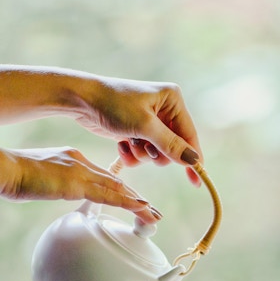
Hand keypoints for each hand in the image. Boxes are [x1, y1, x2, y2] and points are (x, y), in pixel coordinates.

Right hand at [0, 129, 160, 223]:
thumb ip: (55, 182)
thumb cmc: (13, 173)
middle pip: (115, 182)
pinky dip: (127, 202)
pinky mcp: (76, 184)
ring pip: (117, 189)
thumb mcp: (40, 177)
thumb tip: (61, 189)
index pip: (103, 175)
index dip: (121, 188)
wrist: (4, 167)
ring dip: (137, 203)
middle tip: (151, 209)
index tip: (134, 197)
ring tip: (153, 214)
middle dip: (134, 197)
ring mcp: (80, 172)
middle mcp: (82, 163)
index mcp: (74, 159)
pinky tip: (141, 208)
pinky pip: (108, 195)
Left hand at [72, 78, 202, 185]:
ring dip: (141, 153)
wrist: (81, 101)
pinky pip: (142, 153)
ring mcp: (150, 121)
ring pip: (156, 153)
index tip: (197, 180)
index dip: (192, 158)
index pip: (189, 135)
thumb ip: (170, 145)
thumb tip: (193, 160)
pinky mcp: (136, 130)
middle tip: (142, 146)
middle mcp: (164, 109)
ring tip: (127, 141)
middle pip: (173, 148)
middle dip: (156, 153)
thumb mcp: (144, 126)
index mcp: (173, 100)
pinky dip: (132, 153)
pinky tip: (120, 144)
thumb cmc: (113, 105)